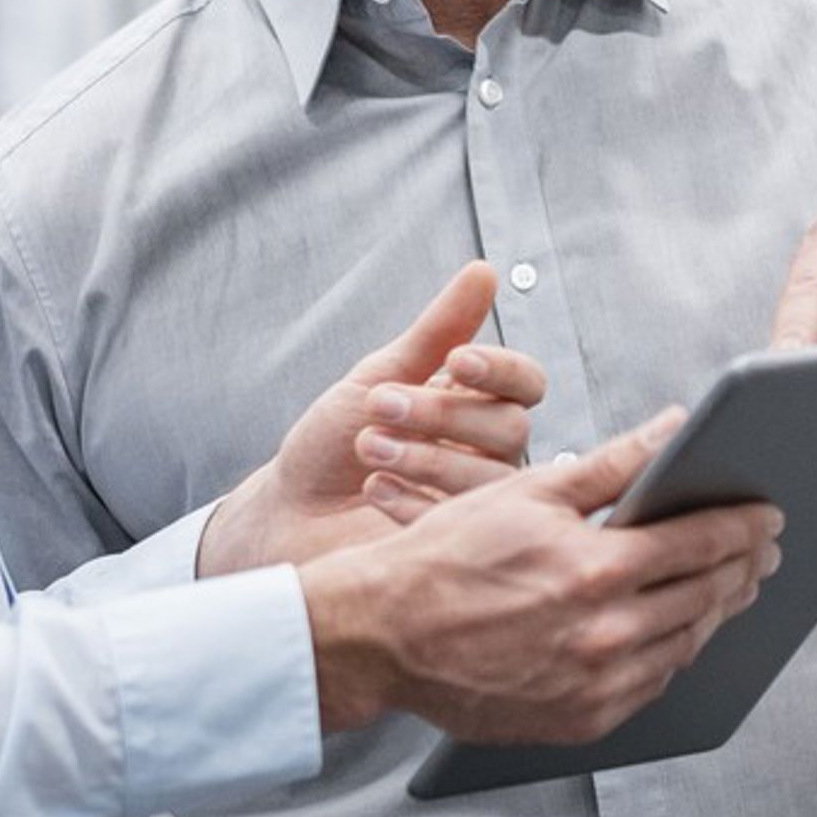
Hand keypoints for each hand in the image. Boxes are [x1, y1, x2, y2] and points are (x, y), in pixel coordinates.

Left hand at [202, 262, 545, 575]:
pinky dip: (414, 502)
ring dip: (427, 458)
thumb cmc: (333, 441)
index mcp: (476, 405)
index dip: (502, 370)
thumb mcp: (379, 374)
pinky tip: (375, 489)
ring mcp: (473, 502)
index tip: (457, 362)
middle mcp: (484, 453)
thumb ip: (438, 329)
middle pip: (510, 429)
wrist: (290, 508)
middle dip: (444, 414)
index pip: (526, 383)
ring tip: (368, 446)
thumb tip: (483, 271)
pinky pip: (460, 525)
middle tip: (379, 406)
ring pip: (490, 480)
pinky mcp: (451, 545)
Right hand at [300, 411, 783, 740]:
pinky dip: (672, 654)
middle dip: (743, 567)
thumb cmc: (444, 557)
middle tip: (762, 549)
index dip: (745, 525)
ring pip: (686, 645)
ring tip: (729, 586)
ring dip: (716, 611)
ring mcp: (595, 685)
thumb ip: (610, 465)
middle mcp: (605, 634)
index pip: (702, 543)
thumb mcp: (527, 493)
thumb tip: (674, 429)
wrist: (380, 636)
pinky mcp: (581, 722)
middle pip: (706, 596)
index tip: (769, 514)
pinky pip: (651, 687)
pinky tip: (675, 630)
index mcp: (596, 568)